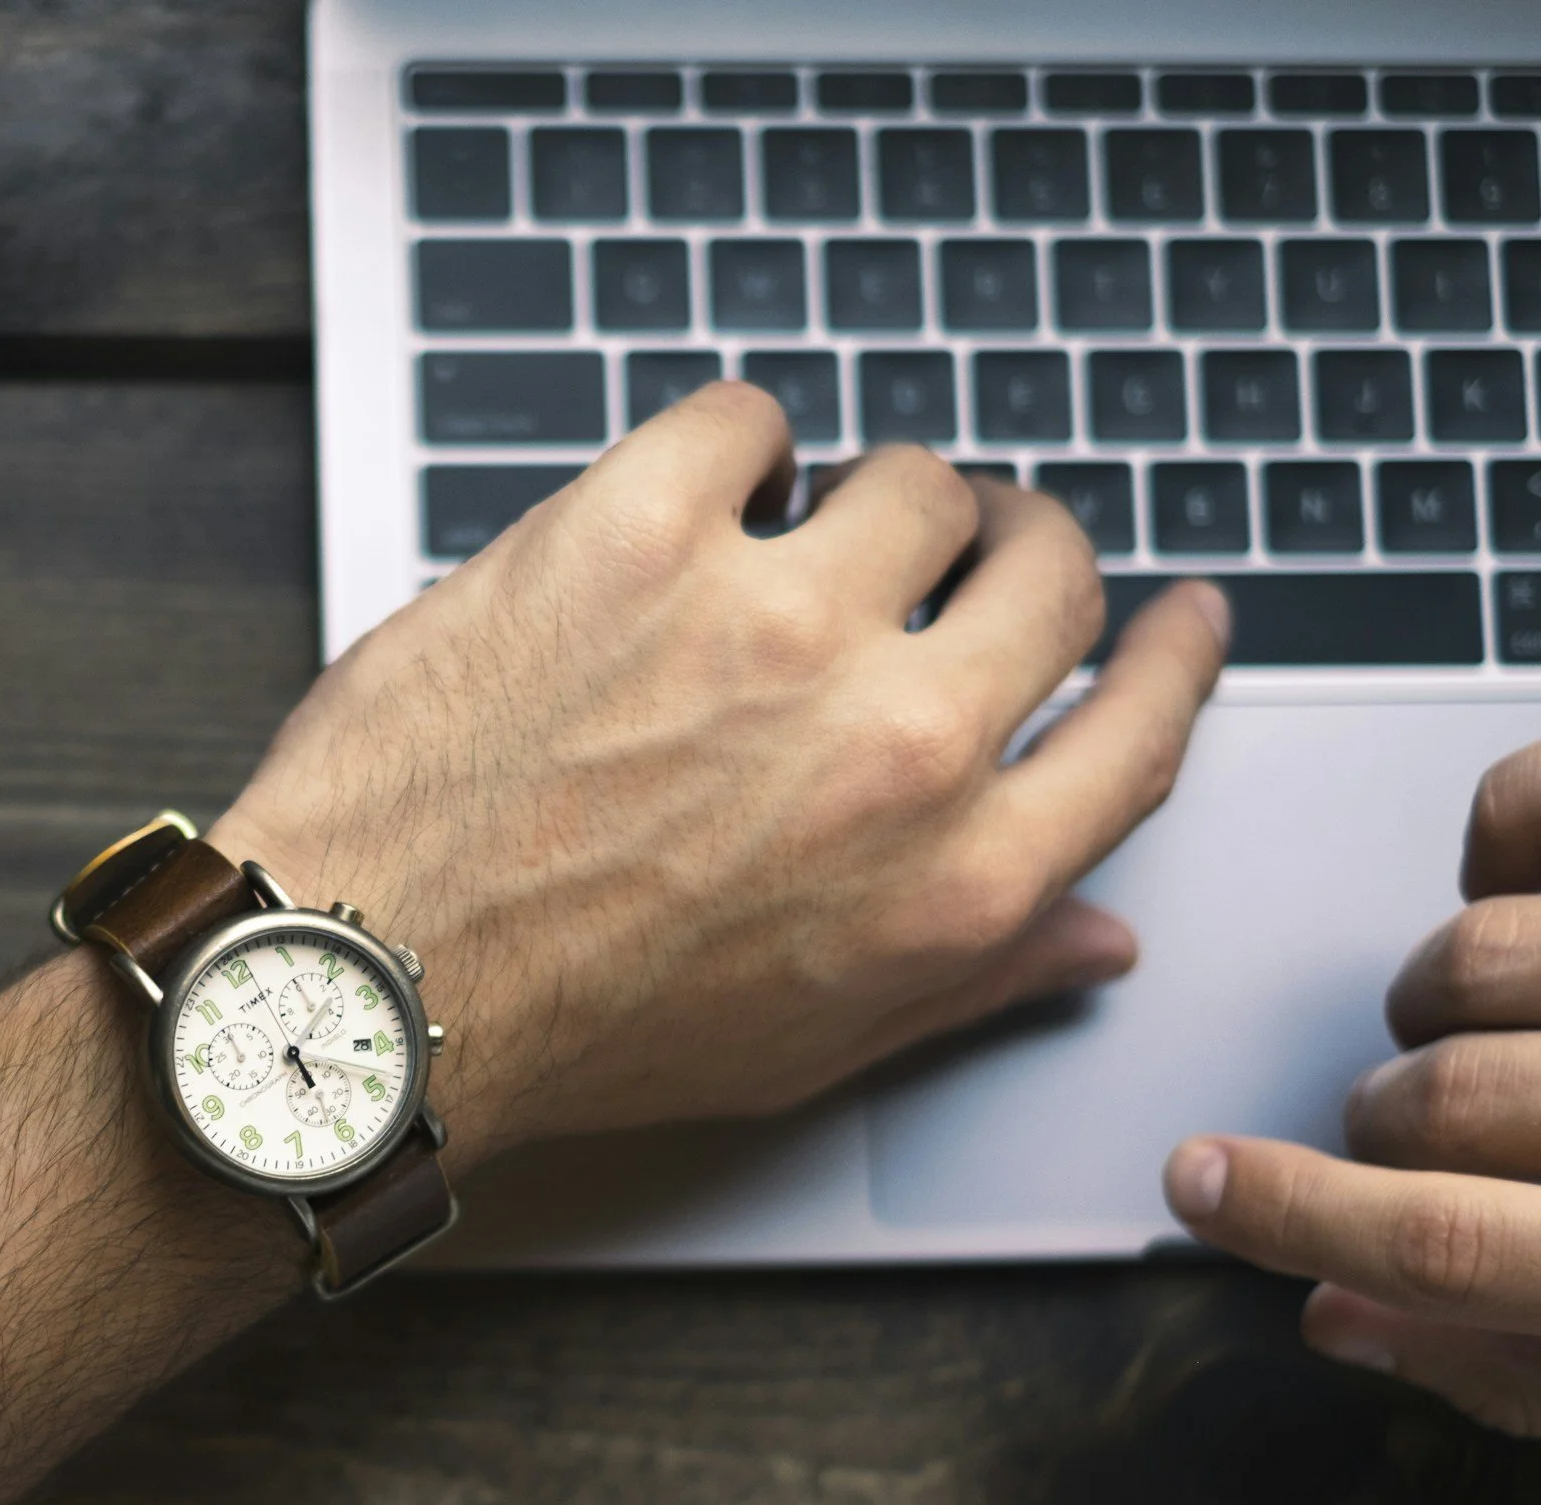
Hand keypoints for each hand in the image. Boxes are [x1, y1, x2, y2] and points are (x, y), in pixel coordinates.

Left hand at [210, 382, 1228, 1166]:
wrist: (373, 986)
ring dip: (867, 501)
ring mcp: (768, 622)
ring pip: (912, 478)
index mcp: (953, 877)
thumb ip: (972, 977)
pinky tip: (693, 500)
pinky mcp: (636, 533)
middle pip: (1050, 571)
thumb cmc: (571, 1028)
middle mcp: (892, 742)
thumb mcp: (806, 1045)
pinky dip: (731, 447)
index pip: (1141, 727)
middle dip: (1020, 548)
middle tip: (965, 549)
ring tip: (793, 541)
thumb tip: (1095, 931)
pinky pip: (747, 418)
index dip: (1172, 653)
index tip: (1173, 614)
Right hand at [1164, 741, 1540, 1435]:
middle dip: (1389, 1122)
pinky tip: (1518, 884)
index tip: (1198, 1185)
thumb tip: (1338, 1319)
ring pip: (1473, 956)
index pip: (1448, 1244)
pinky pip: (1523, 804)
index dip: (1295, 1219)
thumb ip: (1512, 1367)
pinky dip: (1497, 833)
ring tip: (1505, 1017)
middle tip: (1419, 1127)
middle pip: (1438, 1100)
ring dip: (1446, 992)